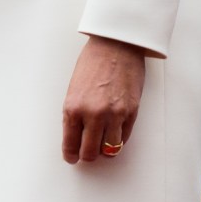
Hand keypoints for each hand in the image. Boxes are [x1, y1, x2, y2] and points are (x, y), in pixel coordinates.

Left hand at [62, 35, 145, 163]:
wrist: (115, 44)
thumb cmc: (93, 61)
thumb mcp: (74, 87)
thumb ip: (75, 112)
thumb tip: (77, 135)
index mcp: (73, 107)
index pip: (70, 145)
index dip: (71, 155)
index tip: (72, 157)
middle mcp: (92, 114)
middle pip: (89, 153)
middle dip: (87, 155)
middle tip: (87, 152)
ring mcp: (113, 115)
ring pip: (109, 151)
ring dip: (104, 150)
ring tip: (102, 142)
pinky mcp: (130, 113)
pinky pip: (123, 139)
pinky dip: (118, 139)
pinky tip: (114, 131)